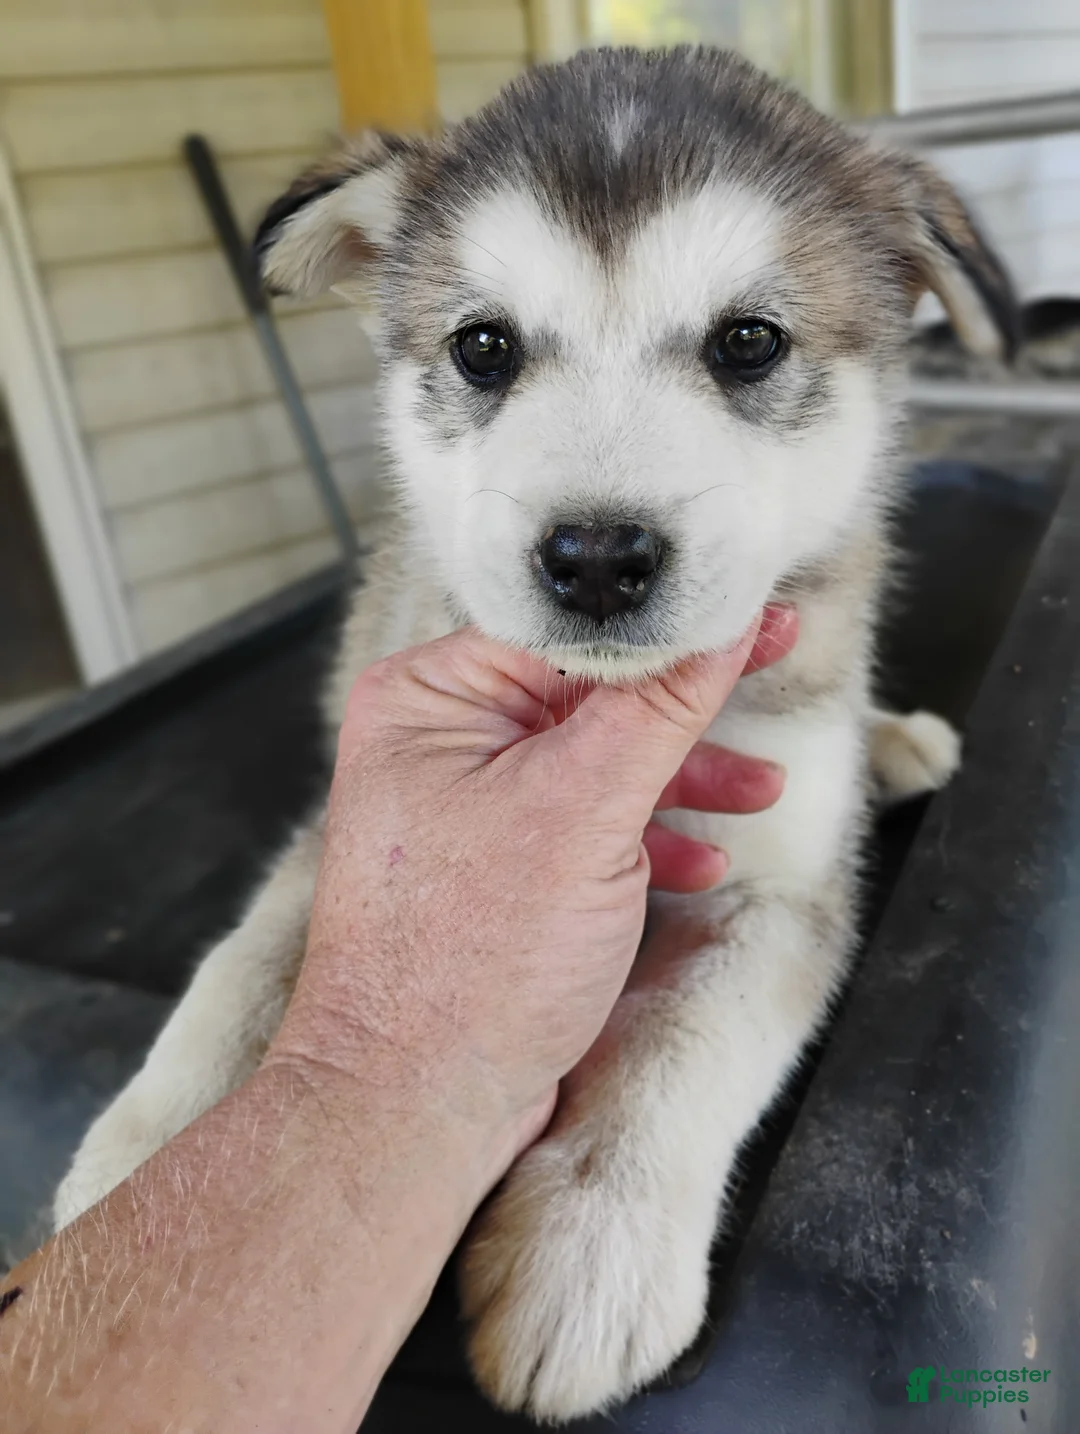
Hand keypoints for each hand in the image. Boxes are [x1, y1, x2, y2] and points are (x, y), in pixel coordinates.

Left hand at [267, 609, 796, 1172]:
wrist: (417, 1106)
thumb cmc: (472, 958)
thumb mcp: (585, 810)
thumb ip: (659, 709)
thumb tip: (720, 625)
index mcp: (429, 699)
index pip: (565, 633)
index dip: (665, 627)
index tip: (750, 611)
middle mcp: (437, 743)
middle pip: (584, 694)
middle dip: (682, 707)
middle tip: (771, 661)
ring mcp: (465, 810)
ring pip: (591, 766)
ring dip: (679, 781)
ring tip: (759, 793)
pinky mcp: (495, 870)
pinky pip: (580, 828)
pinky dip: (642, 840)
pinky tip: (699, 863)